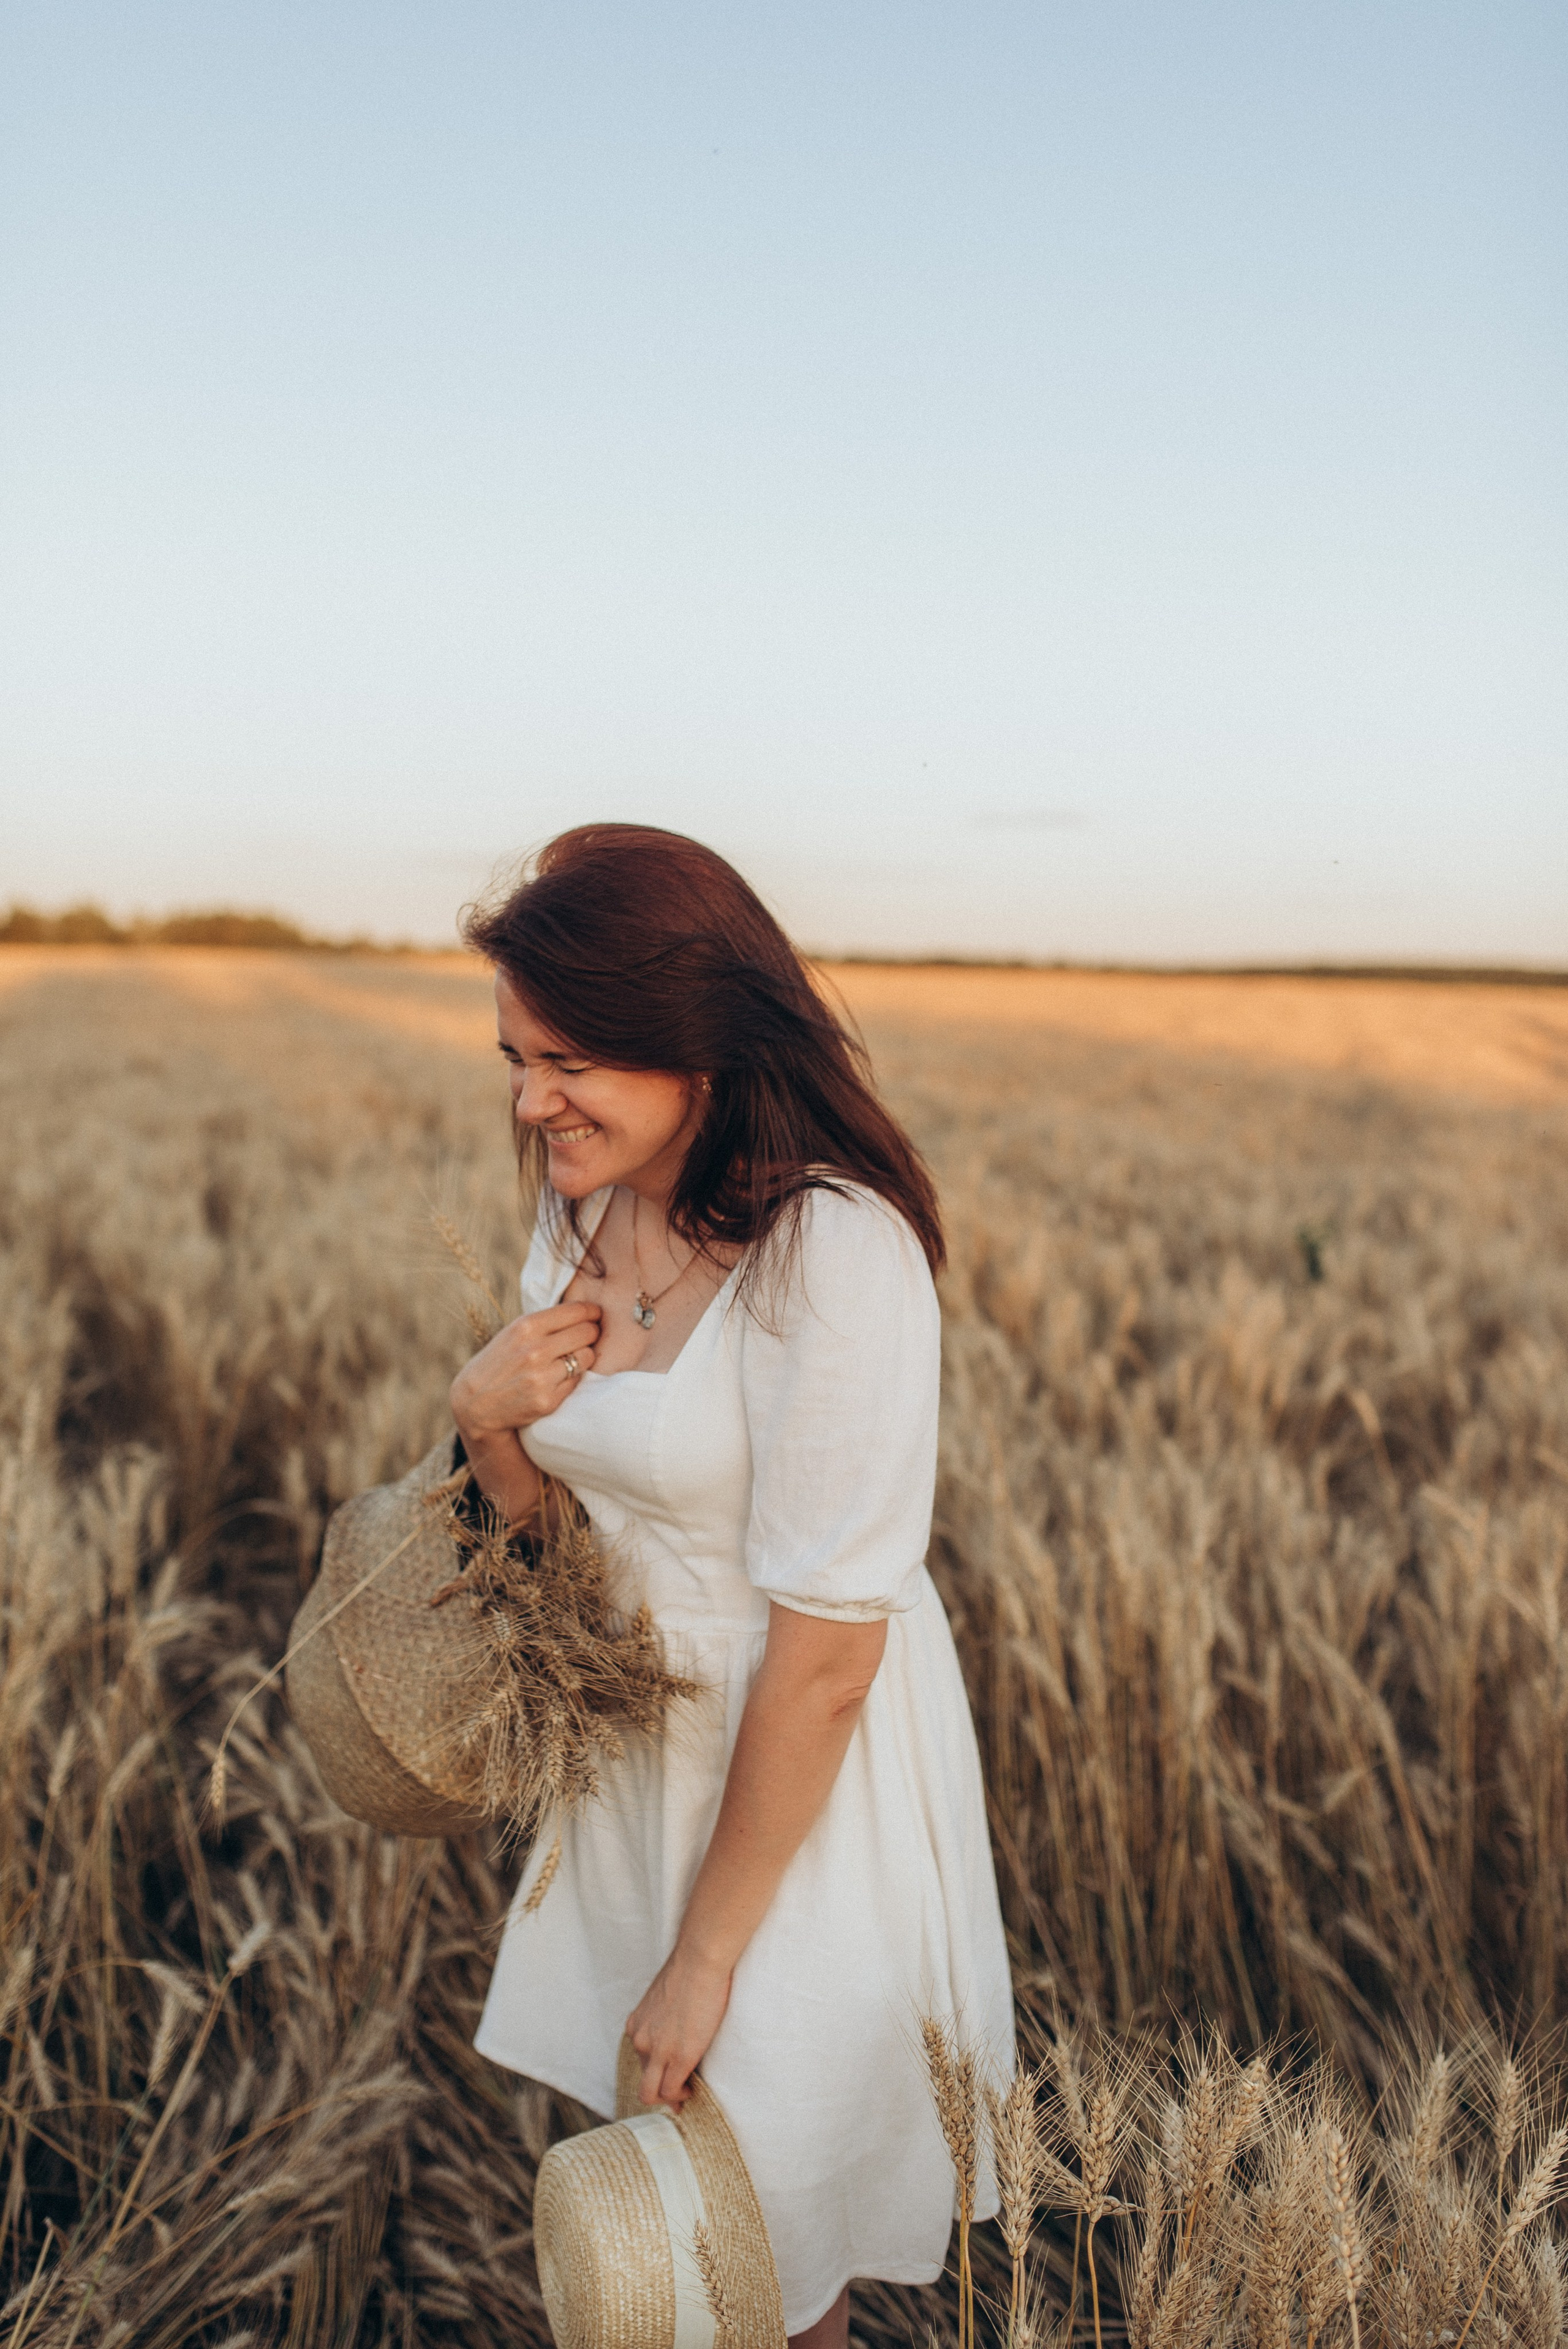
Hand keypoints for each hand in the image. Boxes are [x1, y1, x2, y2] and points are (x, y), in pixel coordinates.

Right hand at [449, 1301, 602, 1440]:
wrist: (476, 1403)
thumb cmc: (499, 1362)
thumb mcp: (514, 1333)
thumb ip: (545, 1322)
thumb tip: (586, 1312)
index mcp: (526, 1326)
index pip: (576, 1311)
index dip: (592, 1312)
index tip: (595, 1315)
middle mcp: (535, 1350)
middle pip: (587, 1332)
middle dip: (592, 1332)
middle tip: (589, 1336)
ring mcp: (542, 1377)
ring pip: (588, 1356)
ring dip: (584, 1356)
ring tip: (572, 1357)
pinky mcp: (548, 1400)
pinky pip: (577, 1381)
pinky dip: (573, 1377)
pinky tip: (559, 1377)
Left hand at [626, 1946, 732, 2109]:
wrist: (699, 1960)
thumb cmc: (690, 1969)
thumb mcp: (665, 1997)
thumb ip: (663, 2016)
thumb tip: (676, 2029)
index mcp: (636, 2024)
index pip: (639, 2059)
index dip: (656, 2071)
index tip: (670, 2075)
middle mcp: (639, 2040)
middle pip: (642, 2080)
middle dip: (659, 2092)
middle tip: (679, 2092)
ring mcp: (657, 2051)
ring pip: (650, 2093)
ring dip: (668, 2098)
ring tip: (686, 2090)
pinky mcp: (678, 2057)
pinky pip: (671, 2091)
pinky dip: (680, 2096)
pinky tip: (692, 2087)